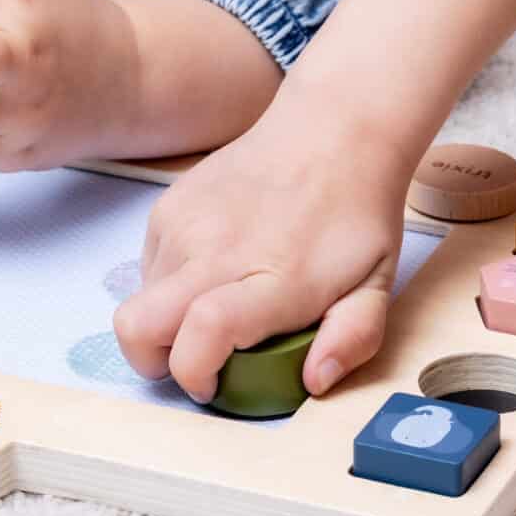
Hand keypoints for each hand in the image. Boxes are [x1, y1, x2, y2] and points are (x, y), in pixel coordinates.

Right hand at [113, 99, 415, 403]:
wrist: (331, 130)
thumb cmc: (355, 214)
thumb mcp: (377, 284)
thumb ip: (353, 338)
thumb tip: (314, 381)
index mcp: (272, 276)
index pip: (203, 331)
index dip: (194, 373)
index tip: (214, 385)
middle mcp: (217, 249)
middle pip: (138, 325)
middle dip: (153, 361)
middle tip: (197, 359)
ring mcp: (185, 224)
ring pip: (142, 300)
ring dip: (168, 319)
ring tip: (220, 301)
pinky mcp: (167, 206)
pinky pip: (148, 267)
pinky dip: (169, 283)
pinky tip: (214, 267)